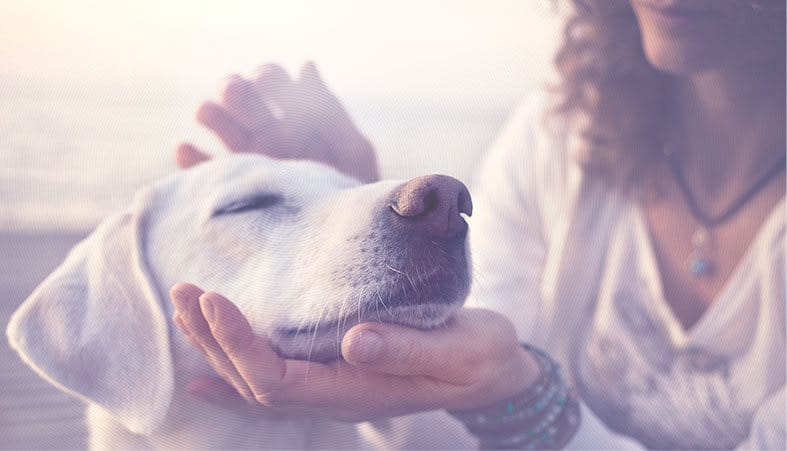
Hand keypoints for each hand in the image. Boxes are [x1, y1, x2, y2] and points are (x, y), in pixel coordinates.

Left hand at [170, 283, 540, 421]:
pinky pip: (273, 382)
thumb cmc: (479, 357)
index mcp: (357, 392)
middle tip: (184, 293)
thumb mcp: (458, 349)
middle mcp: (335, 398)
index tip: (215, 301)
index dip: (240, 345)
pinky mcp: (336, 374)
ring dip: (217, 349)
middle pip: (255, 383)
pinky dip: (233, 373)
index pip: (279, 379)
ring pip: (257, 382)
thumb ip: (408, 348)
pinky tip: (203, 369)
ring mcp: (332, 390)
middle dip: (214, 340)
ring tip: (185, 312)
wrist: (493, 370)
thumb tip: (353, 340)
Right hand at [176, 62, 379, 182]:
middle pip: (238, 94)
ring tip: (210, 114)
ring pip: (216, 121)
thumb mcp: (352, 152)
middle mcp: (267, 132)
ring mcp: (247, 158)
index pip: (272, 80)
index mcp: (297, 117)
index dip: (266, 76)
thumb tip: (305, 65)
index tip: (264, 83)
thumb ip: (330, 112)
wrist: (341, 242)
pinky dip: (189, 158)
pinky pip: (200, 170)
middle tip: (236, 93)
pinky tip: (187, 150)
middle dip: (235, 88)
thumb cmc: (354, 195)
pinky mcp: (231, 188)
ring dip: (210, 112)